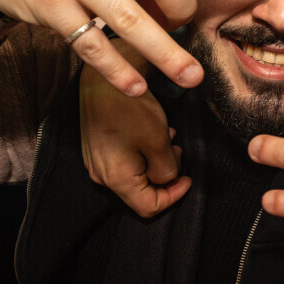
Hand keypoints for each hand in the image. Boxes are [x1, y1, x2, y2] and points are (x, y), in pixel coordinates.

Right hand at [79, 43, 187, 217]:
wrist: (102, 76)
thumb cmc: (130, 107)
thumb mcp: (159, 142)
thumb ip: (167, 170)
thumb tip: (167, 179)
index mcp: (116, 179)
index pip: (148, 207)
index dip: (173, 196)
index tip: (188, 178)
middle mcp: (101, 175)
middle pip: (140, 192)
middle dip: (165, 176)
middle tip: (178, 151)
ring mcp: (96, 161)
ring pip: (134, 175)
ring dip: (155, 162)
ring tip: (167, 138)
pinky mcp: (96, 148)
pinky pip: (123, 161)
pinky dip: (142, 153)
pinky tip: (151, 132)